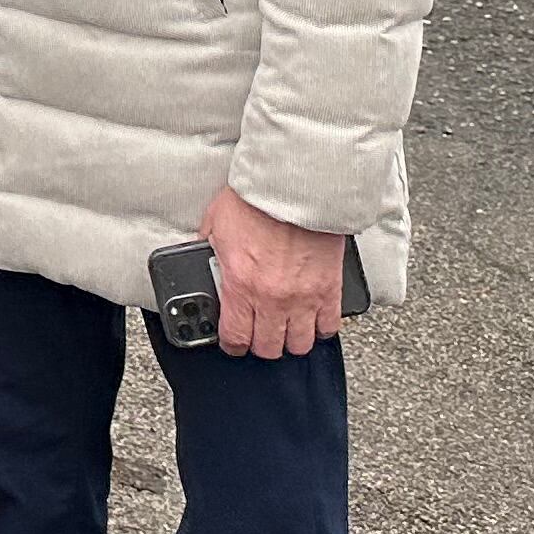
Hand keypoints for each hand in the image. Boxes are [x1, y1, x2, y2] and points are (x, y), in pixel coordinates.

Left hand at [198, 184, 347, 358]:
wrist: (295, 185)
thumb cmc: (256, 199)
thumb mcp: (215, 224)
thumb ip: (208, 250)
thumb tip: (203, 262)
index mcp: (241, 285)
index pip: (235, 337)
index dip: (231, 345)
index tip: (232, 342)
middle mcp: (273, 298)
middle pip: (269, 348)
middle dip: (260, 345)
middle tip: (258, 333)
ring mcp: (304, 297)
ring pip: (300, 344)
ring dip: (291, 340)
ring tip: (285, 328)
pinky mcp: (329, 289)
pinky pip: (329, 326)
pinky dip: (321, 328)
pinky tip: (313, 319)